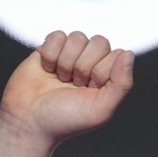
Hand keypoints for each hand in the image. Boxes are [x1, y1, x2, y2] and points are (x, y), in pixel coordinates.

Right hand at [0, 31, 133, 147]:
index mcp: (108, 79)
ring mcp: (70, 56)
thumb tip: (129, 54)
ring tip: (60, 80)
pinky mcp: (49, 49)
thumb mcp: (101, 109)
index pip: (118, 55)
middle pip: (100, 42)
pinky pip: (57, 36)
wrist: (28, 121)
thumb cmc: (65, 120)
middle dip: (85, 66)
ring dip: (66, 62)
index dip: (103, 71)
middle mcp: (91, 65)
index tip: (91, 89)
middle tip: (74, 85)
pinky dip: (51, 54)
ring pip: (78, 38)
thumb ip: (121, 84)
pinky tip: (47, 70)